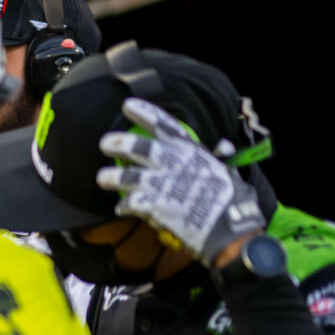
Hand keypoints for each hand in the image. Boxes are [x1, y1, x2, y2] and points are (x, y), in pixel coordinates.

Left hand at [97, 97, 266, 266]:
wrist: (229, 229)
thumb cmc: (232, 201)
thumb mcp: (227, 171)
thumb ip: (217, 158)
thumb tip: (223, 146)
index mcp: (193, 152)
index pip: (166, 127)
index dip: (147, 114)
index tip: (128, 105)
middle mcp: (176, 164)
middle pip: (142, 149)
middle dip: (121, 143)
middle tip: (105, 143)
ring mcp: (165, 185)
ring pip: (130, 176)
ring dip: (113, 177)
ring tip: (102, 178)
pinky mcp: (157, 207)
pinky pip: (132, 203)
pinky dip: (124, 205)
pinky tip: (120, 208)